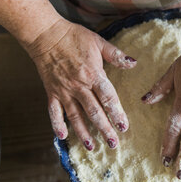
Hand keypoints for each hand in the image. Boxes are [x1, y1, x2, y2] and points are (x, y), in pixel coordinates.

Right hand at [26, 19, 136, 149]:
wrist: (46, 34)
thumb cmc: (74, 37)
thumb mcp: (98, 42)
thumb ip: (116, 55)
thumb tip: (134, 63)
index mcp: (93, 74)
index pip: (108, 98)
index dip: (117, 113)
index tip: (124, 127)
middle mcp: (79, 86)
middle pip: (94, 112)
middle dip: (105, 129)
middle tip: (113, 143)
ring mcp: (64, 91)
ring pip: (75, 116)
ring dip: (84, 132)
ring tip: (92, 147)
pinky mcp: (51, 92)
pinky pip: (53, 111)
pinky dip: (56, 124)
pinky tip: (62, 136)